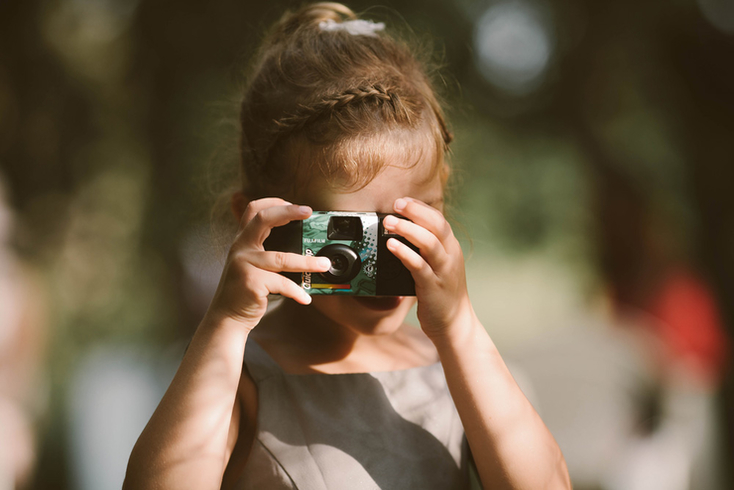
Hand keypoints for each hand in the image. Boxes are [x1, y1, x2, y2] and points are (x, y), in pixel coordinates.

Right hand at [207, 198, 330, 329]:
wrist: (227, 317)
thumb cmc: (244, 291)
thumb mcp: (250, 265)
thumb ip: (266, 252)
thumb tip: (302, 247)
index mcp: (242, 241)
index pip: (254, 210)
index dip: (274, 202)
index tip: (296, 205)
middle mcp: (241, 248)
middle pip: (263, 219)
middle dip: (288, 212)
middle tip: (309, 211)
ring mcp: (244, 264)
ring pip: (281, 258)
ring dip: (307, 262)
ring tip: (324, 264)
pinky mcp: (251, 283)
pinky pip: (282, 284)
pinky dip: (297, 291)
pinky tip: (306, 298)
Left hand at [382, 197, 475, 339]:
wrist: (455, 324)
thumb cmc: (442, 294)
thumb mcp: (439, 266)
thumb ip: (426, 249)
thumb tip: (403, 233)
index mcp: (451, 248)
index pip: (438, 219)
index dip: (420, 207)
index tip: (402, 201)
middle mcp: (450, 256)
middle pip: (436, 225)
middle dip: (415, 211)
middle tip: (395, 205)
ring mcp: (442, 271)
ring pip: (429, 242)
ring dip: (407, 229)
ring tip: (389, 222)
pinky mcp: (432, 287)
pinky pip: (419, 266)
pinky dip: (404, 253)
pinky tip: (391, 245)